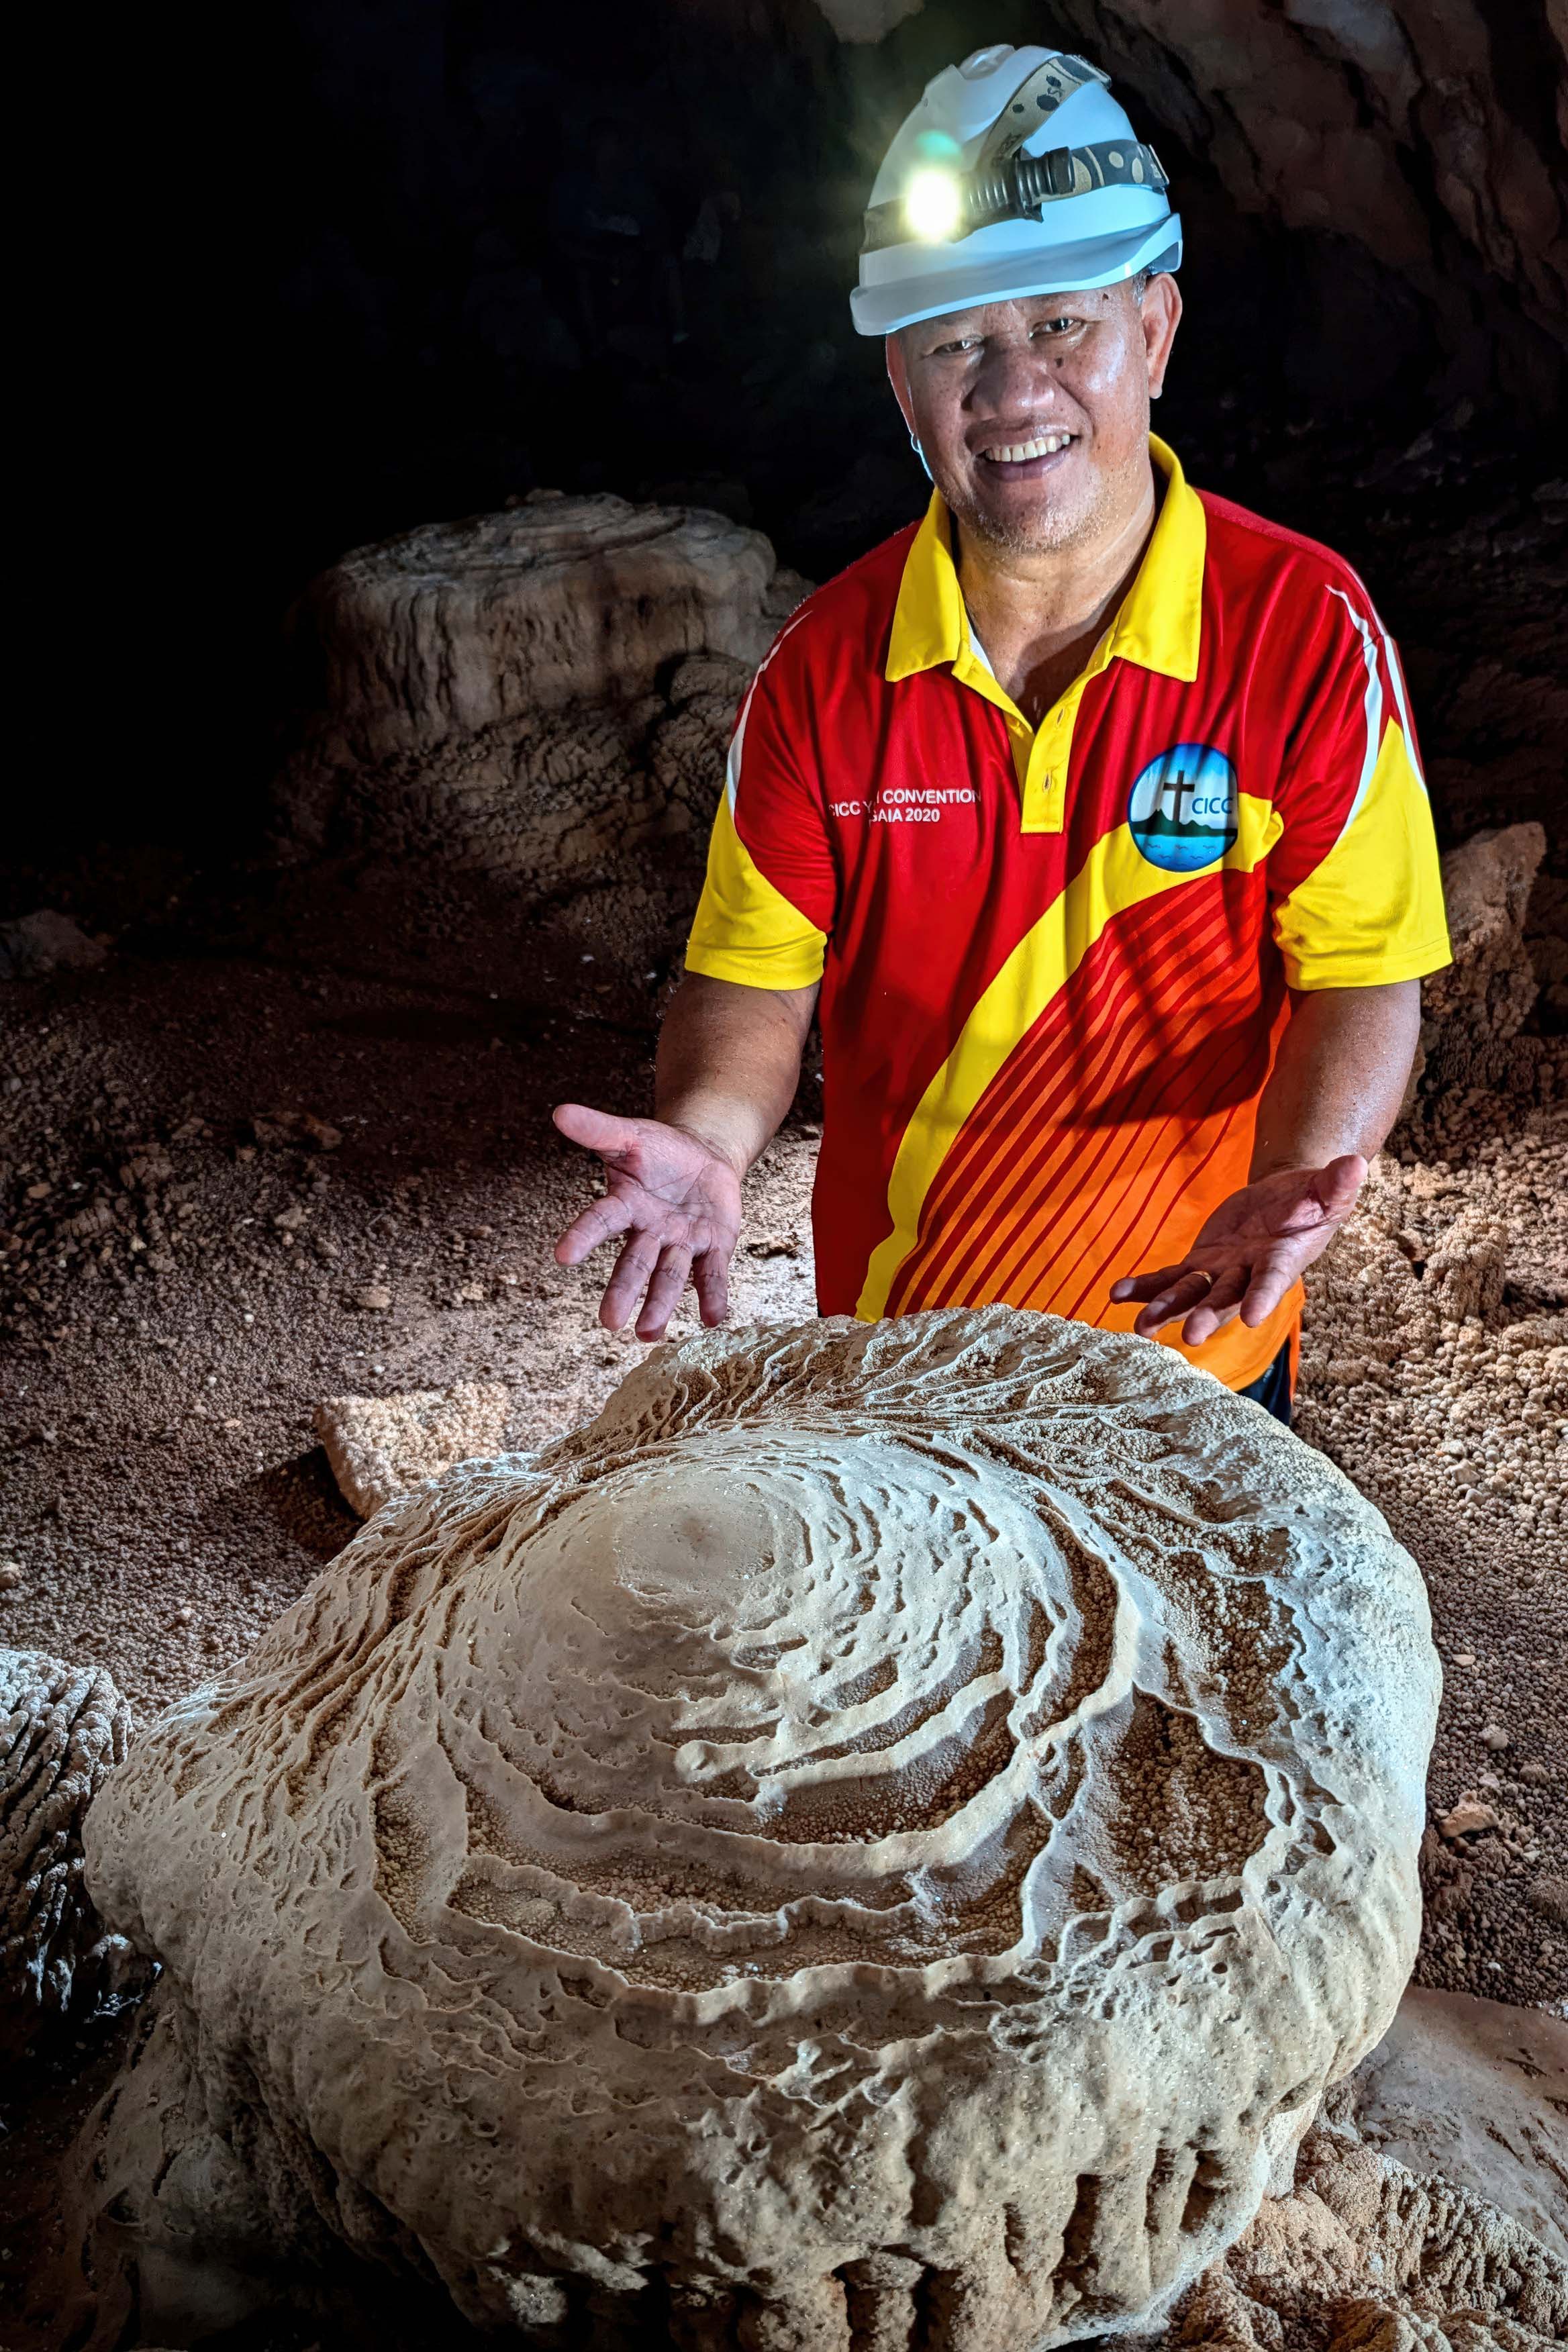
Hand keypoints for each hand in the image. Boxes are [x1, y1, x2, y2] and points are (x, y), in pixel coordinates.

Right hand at [552, 1103, 743, 1340]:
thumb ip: (597, 1129)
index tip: (563, 1256)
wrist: (702, 1157)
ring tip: (649, 1334)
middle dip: (624, 1291)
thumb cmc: (659, 1150)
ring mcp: (682, 1243)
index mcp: (626, 1205)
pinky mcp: (713, 1247)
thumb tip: (558, 1112)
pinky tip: (715, 1320)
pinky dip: (714, 1297)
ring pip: (671, 1276)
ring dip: (661, 1304)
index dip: (583, 1237)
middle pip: (635, 1264)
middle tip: (610, 1323)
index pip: (600, 1221)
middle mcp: (650, 1232)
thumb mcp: (630, 1135)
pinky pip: (713, 1275)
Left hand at [1108, 1154, 1366, 1345]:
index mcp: (1283, 1260)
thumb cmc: (1315, 1199)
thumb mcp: (1329, 1190)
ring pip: (1190, 1293)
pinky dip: (1145, 1286)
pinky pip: (1169, 1277)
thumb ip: (1336, 1184)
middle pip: (1226, 1297)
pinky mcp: (1201, 1263)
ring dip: (1166, 1308)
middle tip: (1190, 1336)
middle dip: (1207, 1314)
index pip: (1272, 1281)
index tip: (1252, 1317)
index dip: (1263, 1297)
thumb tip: (1356, 1164)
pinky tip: (1118, 1294)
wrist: (1288, 1201)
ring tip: (1140, 1327)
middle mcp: (1249, 1274)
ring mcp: (1222, 1272)